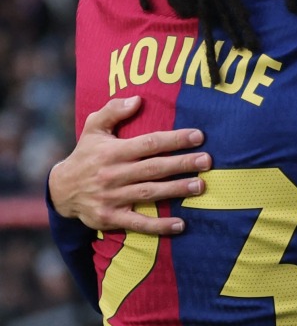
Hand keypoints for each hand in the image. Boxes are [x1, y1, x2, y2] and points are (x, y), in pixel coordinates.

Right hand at [48, 96, 209, 234]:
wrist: (60, 190)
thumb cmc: (85, 155)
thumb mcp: (93, 128)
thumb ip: (112, 111)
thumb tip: (137, 99)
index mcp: (112, 151)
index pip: (148, 143)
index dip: (174, 139)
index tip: (198, 136)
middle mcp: (113, 174)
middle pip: (154, 168)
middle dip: (182, 164)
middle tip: (207, 161)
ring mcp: (112, 197)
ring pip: (150, 193)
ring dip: (176, 190)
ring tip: (200, 186)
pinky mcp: (110, 217)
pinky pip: (138, 223)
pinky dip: (159, 225)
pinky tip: (180, 225)